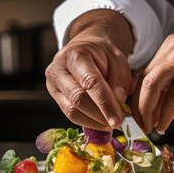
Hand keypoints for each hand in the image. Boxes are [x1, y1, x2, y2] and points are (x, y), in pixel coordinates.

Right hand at [45, 10, 133, 130]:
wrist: (83, 49)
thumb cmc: (101, 54)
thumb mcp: (117, 58)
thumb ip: (120, 78)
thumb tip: (119, 100)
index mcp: (75, 55)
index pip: (90, 82)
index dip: (105, 102)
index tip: (118, 118)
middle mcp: (58, 69)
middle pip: (77, 98)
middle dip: (100, 115)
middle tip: (118, 122)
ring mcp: (53, 84)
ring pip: (71, 110)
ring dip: (94, 121)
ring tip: (111, 123)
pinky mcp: (54, 96)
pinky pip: (70, 115)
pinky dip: (88, 122)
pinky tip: (101, 122)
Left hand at [131, 6, 173, 132]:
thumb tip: (165, 108)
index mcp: (171, 48)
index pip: (145, 73)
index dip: (137, 96)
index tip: (137, 113)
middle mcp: (172, 50)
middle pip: (143, 80)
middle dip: (137, 106)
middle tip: (139, 124)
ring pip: (153, 86)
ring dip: (147, 110)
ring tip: (148, 127)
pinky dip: (166, 113)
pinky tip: (164, 125)